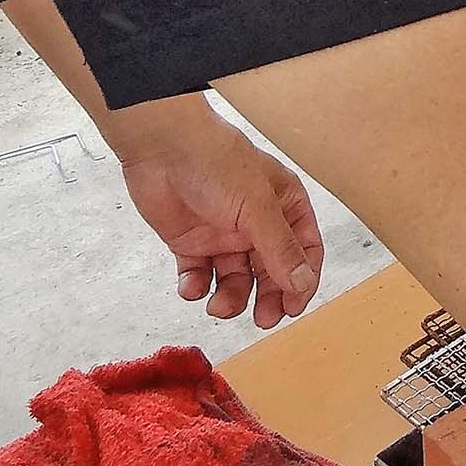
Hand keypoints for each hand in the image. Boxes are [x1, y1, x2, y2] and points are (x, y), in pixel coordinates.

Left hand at [115, 105, 325, 328]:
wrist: (161, 147)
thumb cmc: (216, 162)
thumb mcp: (257, 207)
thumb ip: (280, 249)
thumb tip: (302, 284)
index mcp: (283, 205)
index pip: (304, 250)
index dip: (302, 280)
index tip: (292, 306)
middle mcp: (256, 222)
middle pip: (271, 271)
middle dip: (267, 297)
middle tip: (262, 319)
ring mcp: (224, 234)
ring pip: (235, 280)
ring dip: (230, 297)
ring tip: (217, 305)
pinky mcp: (191, 243)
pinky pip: (199, 276)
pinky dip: (195, 287)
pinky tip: (191, 287)